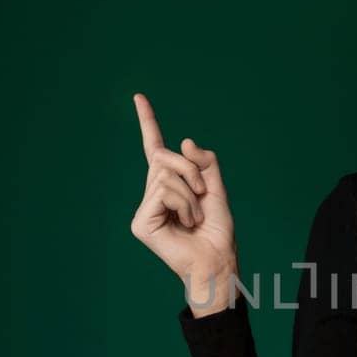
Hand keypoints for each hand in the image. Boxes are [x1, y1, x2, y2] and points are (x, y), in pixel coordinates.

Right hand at [128, 92, 236, 282]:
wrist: (217, 259)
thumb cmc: (217, 230)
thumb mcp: (216, 188)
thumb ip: (204, 163)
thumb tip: (183, 141)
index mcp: (168, 185)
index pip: (154, 149)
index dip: (148, 122)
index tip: (139, 97)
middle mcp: (152, 194)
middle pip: (163, 157)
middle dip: (191, 170)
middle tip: (202, 193)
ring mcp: (145, 209)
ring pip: (166, 175)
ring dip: (191, 193)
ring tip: (195, 216)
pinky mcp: (141, 222)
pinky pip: (163, 192)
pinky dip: (183, 203)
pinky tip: (186, 222)